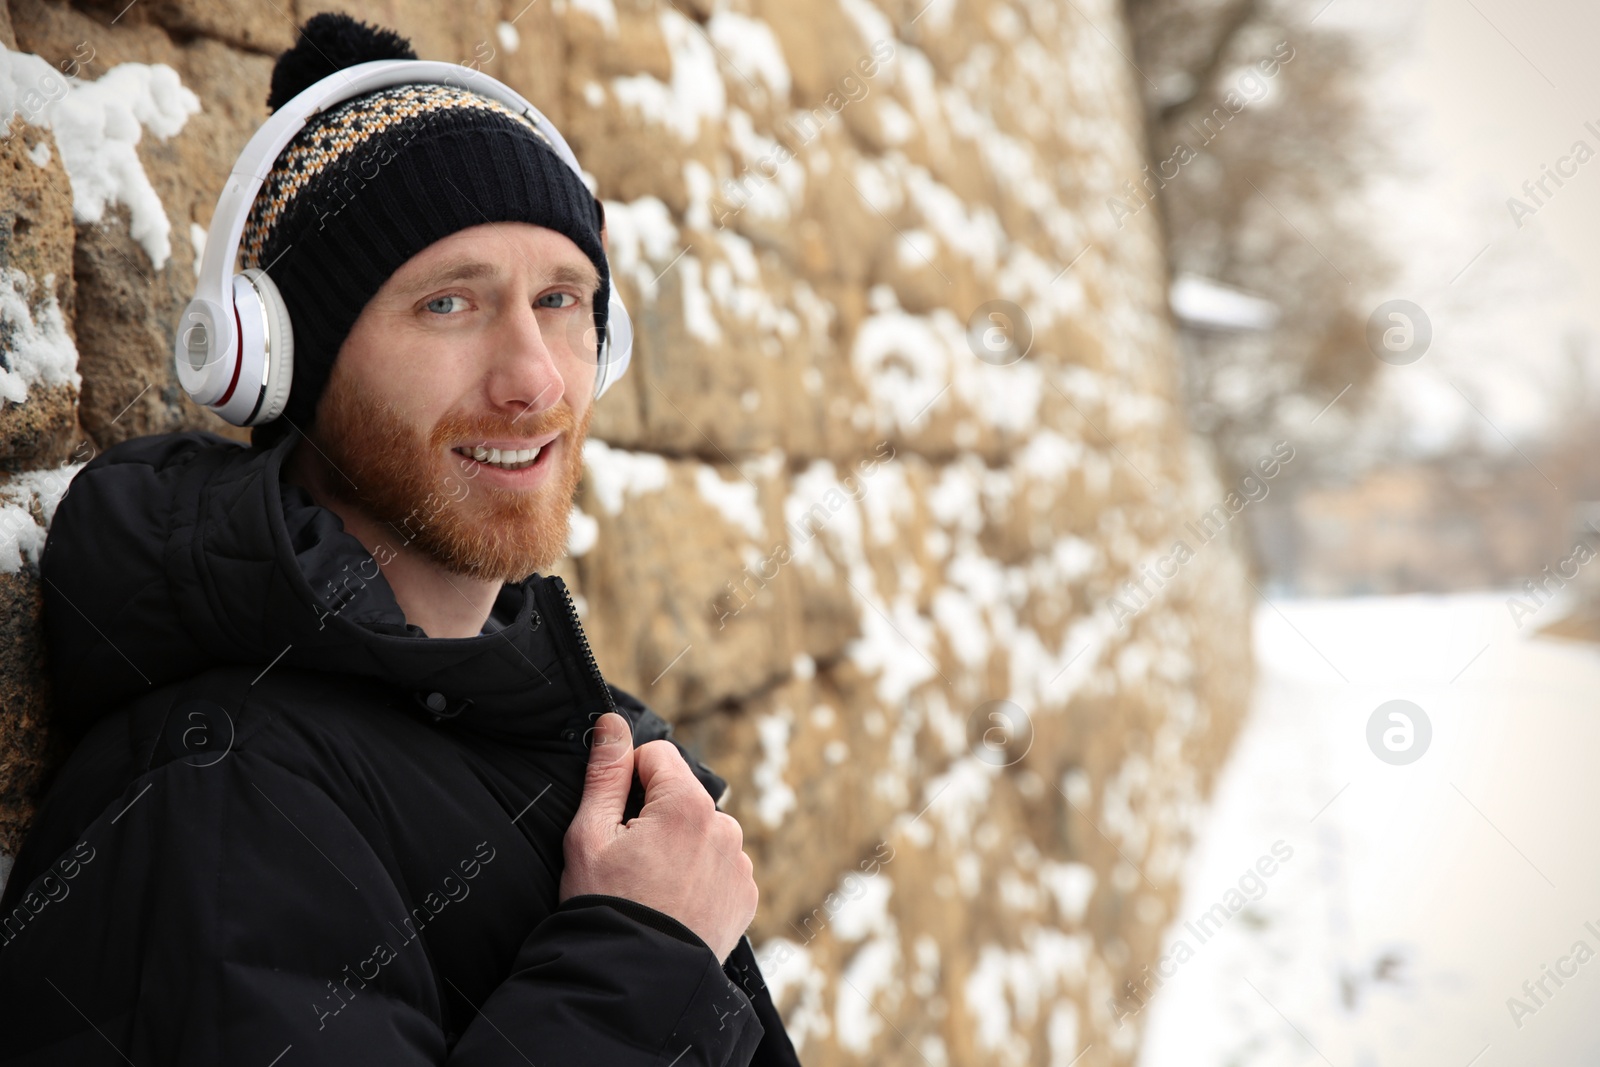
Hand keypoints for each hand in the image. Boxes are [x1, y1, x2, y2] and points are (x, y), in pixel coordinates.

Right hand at [559, 712, 757, 962]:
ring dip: (679, 845)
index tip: (614, 818)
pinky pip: (720, 866)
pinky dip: (699, 876)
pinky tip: (673, 902)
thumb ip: (604, 771)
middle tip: (629, 860)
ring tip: (651, 887)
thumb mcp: (589, 834)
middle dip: (655, 815)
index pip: (657, 755)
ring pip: (701, 831)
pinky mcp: (746, 895)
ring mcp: (740, 864)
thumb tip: (612, 722)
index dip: (627, 780)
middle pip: (681, 795)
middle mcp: (725, 827)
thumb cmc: (606, 906)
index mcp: (687, 804)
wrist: (635, 981)